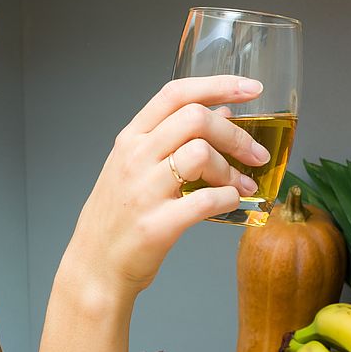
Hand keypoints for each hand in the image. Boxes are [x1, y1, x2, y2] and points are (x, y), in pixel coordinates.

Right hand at [66, 75, 269, 296]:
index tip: (251, 89)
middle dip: (236, 135)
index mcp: (130, 139)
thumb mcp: (136, 168)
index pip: (175, 93)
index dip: (218, 85)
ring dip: (232, 170)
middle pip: (195, 118)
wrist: (94, 266)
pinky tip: (231, 203)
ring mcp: (143, 191)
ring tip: (243, 186)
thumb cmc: (119, 217)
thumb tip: (222, 114)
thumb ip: (172, 140)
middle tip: (256, 155)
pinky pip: (206, 201)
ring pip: (201, 154)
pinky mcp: (156, 225)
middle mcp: (134, 158)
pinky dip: (229, 199)